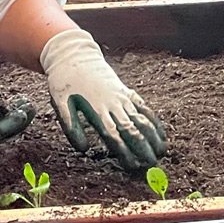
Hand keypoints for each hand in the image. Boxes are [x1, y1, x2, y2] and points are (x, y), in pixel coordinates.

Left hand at [39, 28, 166, 166]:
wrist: (74, 55)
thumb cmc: (64, 82)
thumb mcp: (60, 104)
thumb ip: (71, 127)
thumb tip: (84, 149)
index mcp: (96, 110)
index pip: (114, 135)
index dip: (124, 152)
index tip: (132, 167)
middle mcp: (112, 104)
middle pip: (132, 129)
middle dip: (144, 148)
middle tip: (152, 165)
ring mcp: (121, 97)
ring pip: (142, 118)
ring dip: (153, 136)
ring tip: (162, 152)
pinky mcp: (126, 92)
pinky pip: (144, 107)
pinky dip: (154, 121)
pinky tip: (161, 132)